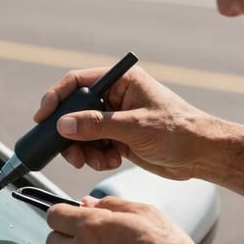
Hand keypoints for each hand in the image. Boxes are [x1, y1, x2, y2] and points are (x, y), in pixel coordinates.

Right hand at [33, 65, 217, 179]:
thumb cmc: (178, 131)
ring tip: (98, 161)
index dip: (56, 99)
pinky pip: (93, 147)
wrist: (202, 155)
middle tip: (71, 154)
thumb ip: (96, 125)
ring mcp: (115, 119)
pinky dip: (96, 158)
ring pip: (81, 133)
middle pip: (75, 112)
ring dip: (84, 150)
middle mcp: (115, 97)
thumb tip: (62, 125)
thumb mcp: (134, 127)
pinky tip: (113, 161)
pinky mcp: (118, 138)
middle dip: (70, 135)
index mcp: (120, 81)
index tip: (42, 118)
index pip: (77, 83)